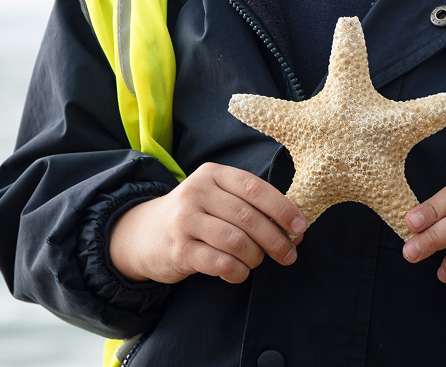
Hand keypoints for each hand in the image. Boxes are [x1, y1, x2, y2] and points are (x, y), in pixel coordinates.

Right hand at [108, 162, 306, 284]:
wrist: (145, 233)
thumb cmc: (195, 216)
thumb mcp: (217, 198)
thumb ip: (252, 206)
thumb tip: (296, 229)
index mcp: (212, 174)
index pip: (255, 188)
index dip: (283, 209)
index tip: (300, 228)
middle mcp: (196, 192)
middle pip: (249, 217)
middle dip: (276, 240)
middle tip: (288, 255)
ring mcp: (185, 220)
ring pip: (237, 241)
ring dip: (256, 257)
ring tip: (257, 262)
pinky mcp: (179, 249)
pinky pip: (220, 263)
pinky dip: (238, 271)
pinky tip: (238, 271)